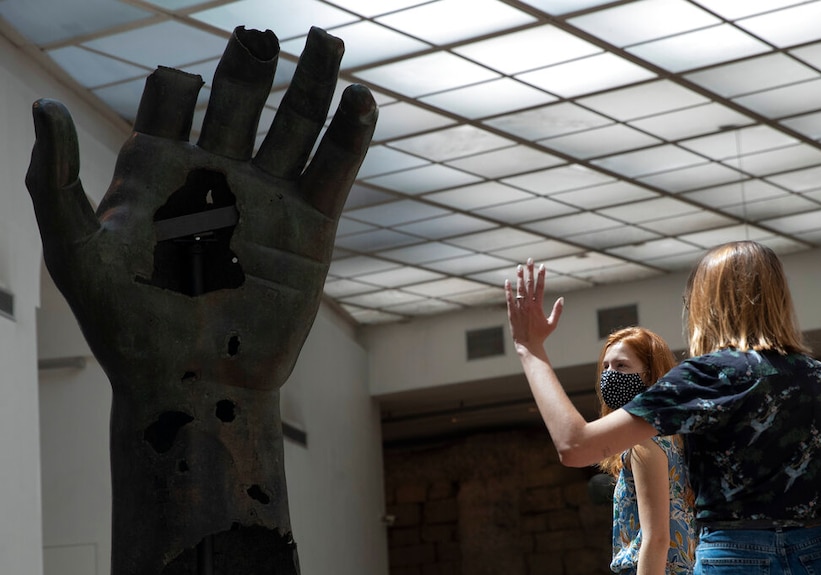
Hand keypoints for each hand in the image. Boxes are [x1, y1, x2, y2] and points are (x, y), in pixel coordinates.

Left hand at [26, 26, 377, 389]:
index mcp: (162, 172)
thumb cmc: (128, 330)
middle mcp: (218, 175)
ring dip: (314, 82)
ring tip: (328, 41)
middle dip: (253, 62)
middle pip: (241, 97)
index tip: (182, 92)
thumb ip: (58, 184)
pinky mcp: (311, 229)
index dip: (177, 85)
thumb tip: (45, 111)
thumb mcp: (79, 258)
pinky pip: (334, 172)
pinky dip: (349, 136)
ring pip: (296, 124)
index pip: (173, 99)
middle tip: (261, 33)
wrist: (194, 385)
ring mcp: (268, 199)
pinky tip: (361, 100)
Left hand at [505, 259, 563, 354]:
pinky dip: (508, 290)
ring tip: (519, 267)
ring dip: (520, 277)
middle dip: (530, 271)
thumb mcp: (552, 324)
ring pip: (519, 289)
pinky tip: (507, 281)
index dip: (541, 275)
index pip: (540, 287)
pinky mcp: (511, 312)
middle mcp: (528, 305)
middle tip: (530, 260)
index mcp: (538, 306)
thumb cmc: (541, 335)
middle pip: (529, 284)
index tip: (543, 266)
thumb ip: (557, 311)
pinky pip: (509, 299)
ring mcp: (519, 308)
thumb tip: (562, 299)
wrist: (528, 345)